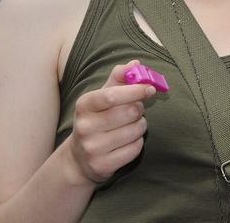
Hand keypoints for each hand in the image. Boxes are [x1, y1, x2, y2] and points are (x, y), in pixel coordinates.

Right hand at [66, 60, 155, 183]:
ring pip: (136, 130)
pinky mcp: (102, 166)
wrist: (79, 158)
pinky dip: (137, 142)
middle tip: (137, 109)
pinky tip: (127, 141)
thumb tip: (136, 64)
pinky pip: (135, 149)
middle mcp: (85, 127)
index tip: (150, 89)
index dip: (135, 90)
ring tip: (131, 125)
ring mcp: (92, 148)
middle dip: (140, 109)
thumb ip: (119, 77)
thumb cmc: (97, 118)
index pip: (112, 95)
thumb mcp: (102, 95)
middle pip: (129, 112)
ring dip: (140, 125)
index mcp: (84, 105)